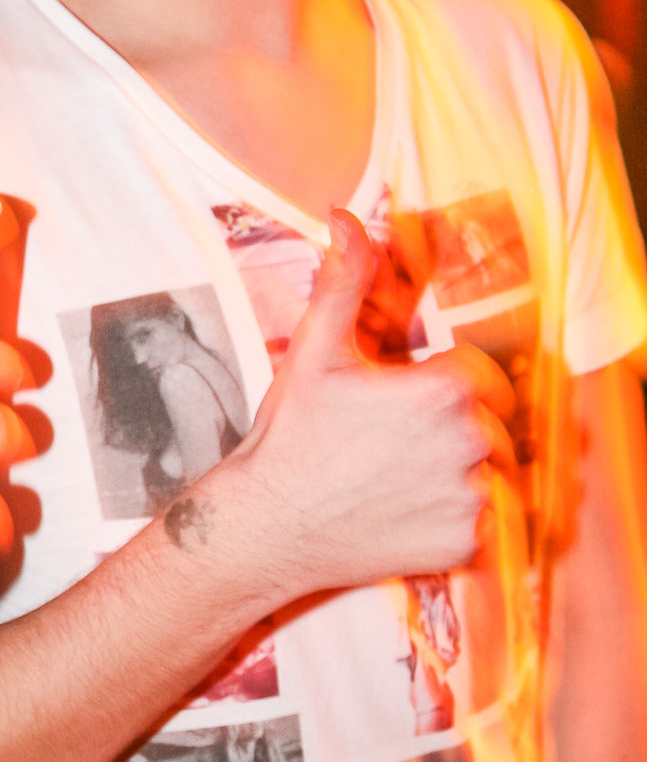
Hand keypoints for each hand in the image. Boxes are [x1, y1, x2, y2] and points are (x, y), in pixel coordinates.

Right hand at [170, 210, 514, 603]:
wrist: (268, 525)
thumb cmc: (291, 436)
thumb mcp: (316, 350)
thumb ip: (345, 280)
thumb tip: (346, 219)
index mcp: (446, 391)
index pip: (480, 373)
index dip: (444, 381)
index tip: (410, 396)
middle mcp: (471, 444)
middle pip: (492, 421)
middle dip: (457, 424)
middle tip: (400, 438)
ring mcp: (471, 498)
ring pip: (493, 471)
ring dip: (462, 469)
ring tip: (404, 473)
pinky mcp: (466, 542)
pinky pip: (486, 522)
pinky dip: (457, 516)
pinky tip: (408, 508)